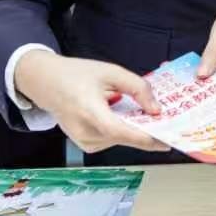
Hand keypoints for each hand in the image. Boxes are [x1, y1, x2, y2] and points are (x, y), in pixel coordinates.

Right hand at [13, 50, 169, 154]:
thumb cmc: (77, 74)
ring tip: (146, 112)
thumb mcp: (110, 72)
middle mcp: (85, 131)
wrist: (46, 82)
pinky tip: (127, 115)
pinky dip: (124, 129)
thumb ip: (137, 88)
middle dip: (148, 130)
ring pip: (121, 140)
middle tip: (170, 121)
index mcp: (88, 110)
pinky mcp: (86, 144)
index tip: (166, 141)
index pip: (120, 131)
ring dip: (136, 129)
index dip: (145, 138)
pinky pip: (113, 139)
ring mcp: (84, 141)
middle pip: (125, 137)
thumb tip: (156, 109)